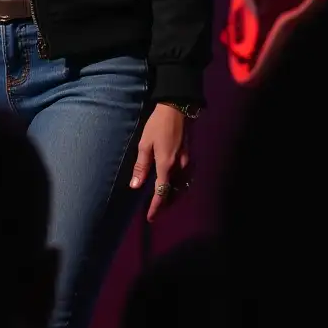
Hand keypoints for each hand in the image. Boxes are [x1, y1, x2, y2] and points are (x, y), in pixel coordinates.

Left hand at [130, 103, 189, 221]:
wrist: (179, 109)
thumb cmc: (158, 125)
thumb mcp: (145, 143)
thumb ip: (142, 166)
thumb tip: (135, 186)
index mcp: (166, 165)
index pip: (161, 193)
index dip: (156, 207)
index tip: (150, 218)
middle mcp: (180, 168)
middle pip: (174, 194)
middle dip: (164, 205)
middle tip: (154, 213)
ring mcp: (188, 164)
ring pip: (182, 189)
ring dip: (173, 198)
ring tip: (162, 203)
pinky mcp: (191, 159)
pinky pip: (187, 181)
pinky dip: (180, 189)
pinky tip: (174, 188)